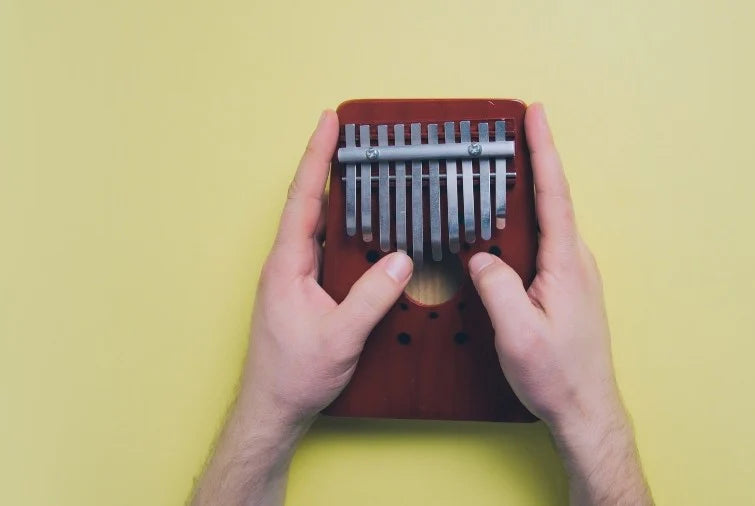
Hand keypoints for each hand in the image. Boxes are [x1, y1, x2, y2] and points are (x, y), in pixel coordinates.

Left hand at [242, 109, 412, 422]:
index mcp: (287, 265)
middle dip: (328, 166)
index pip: (304, 199)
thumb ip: (371, 297)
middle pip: (309, 204)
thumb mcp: (340, 335)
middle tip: (352, 137)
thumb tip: (401, 260)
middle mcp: (286, 265)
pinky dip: (344, 231)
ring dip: (338, 199)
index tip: (329, 122)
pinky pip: (325, 250)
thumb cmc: (294, 375)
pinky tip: (364, 231)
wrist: (272, 408)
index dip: (317, 157)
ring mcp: (293, 278)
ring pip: (318, 227)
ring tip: (361, 173)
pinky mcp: (303, 292)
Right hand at [467, 104, 651, 504]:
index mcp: (566, 265)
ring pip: (548, 224)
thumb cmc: (557, 375)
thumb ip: (496, 287)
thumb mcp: (517, 333)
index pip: (554, 195)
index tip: (536, 115)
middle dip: (534, 162)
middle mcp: (576, 263)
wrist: (586, 409)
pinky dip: (527, 226)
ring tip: (503, 173)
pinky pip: (545, 245)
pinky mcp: (569, 288)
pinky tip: (508, 230)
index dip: (544, 151)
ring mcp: (575, 275)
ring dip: (528, 196)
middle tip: (511, 132)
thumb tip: (479, 256)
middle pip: (552, 200)